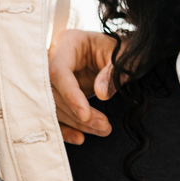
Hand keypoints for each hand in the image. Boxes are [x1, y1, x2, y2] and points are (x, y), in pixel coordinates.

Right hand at [49, 29, 117, 143]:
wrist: (123, 51)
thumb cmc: (125, 49)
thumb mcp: (127, 56)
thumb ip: (115, 72)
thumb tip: (101, 94)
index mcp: (69, 42)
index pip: (58, 70)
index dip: (70, 94)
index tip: (86, 115)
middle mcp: (55, 57)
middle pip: (53, 91)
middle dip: (77, 114)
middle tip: (103, 126)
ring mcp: (52, 77)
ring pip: (52, 105)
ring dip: (75, 123)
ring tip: (102, 129)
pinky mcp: (56, 92)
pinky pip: (53, 112)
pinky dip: (64, 128)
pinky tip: (79, 137)